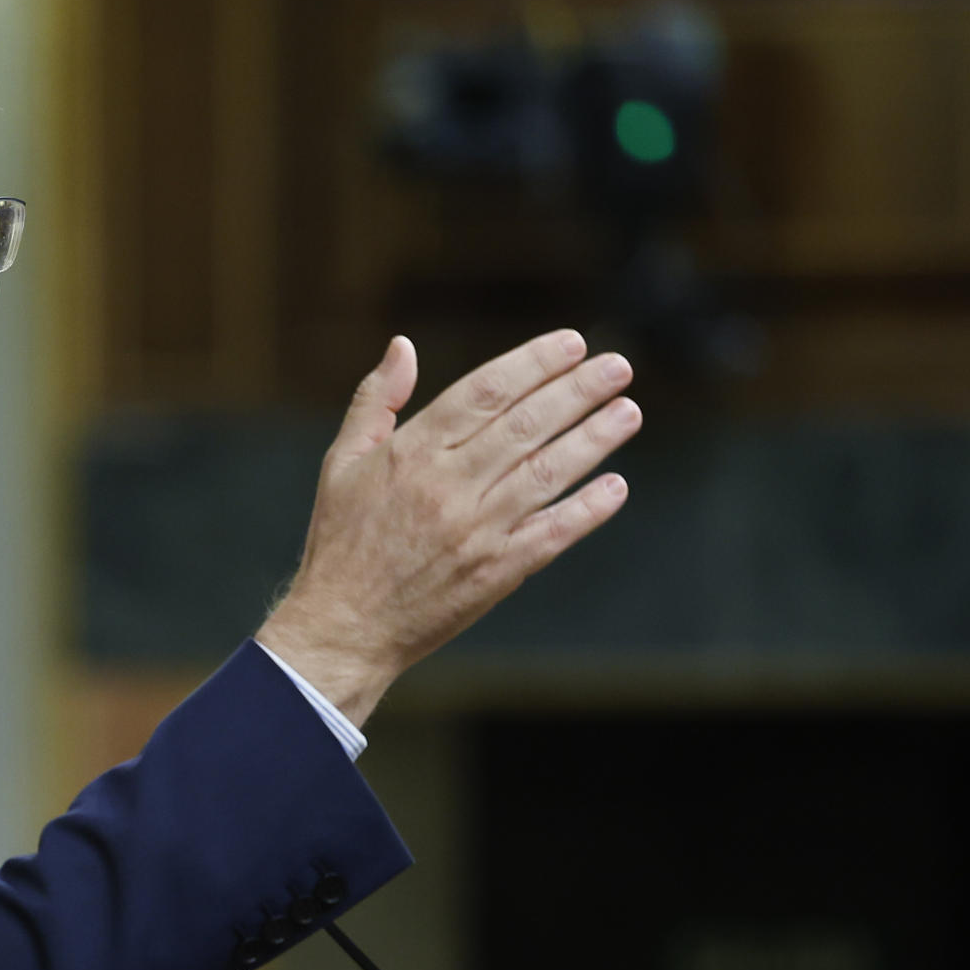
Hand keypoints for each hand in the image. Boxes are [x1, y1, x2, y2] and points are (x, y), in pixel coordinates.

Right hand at [256, 330, 639, 725]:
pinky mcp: (495, 572)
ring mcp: (476, 530)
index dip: (533, 363)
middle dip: (577, 391)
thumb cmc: (342, 540)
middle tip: (617, 366)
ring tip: (628, 411)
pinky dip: (586, 510)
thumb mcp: (342, 460)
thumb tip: (403, 345)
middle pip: (526, 425)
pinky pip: (550, 534)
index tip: (572, 344)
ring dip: (593, 440)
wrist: (344, 625)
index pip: (484, 393)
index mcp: (411, 453)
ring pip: (547, 473)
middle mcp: (448, 486)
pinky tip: (616, 485)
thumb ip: (375, 399)